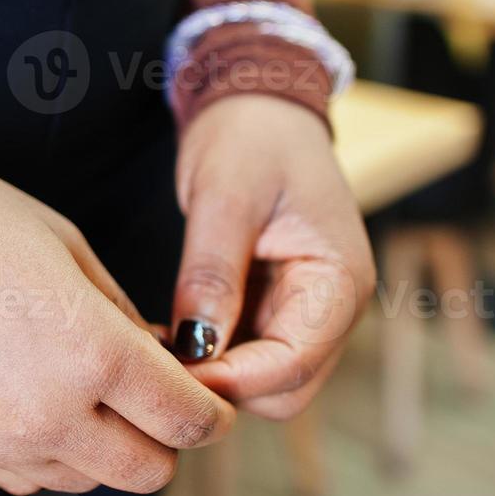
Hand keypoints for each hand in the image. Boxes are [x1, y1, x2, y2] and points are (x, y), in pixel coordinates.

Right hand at [0, 167, 235, 495]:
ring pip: (88, 481)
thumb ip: (123, 315)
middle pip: (148, 469)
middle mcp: (51, 413)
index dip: (211, 411)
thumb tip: (159, 359)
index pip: (187, 420)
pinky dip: (47, 454)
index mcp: (93, 353)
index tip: (206, 395)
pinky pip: (26, 478)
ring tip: (81, 392)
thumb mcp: (68, 247)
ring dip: (103, 447)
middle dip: (164, 436)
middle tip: (149, 396)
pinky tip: (32, 403)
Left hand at [170, 95, 374, 419]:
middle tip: (155, 363)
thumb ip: (212, 272)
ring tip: (156, 346)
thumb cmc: (251, 137)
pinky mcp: (276, 305)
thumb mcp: (226, 197)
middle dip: (224, 386)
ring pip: (264, 380)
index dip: (232, 379)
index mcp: (339, 282)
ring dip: (215, 374)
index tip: (170, 371)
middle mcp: (332, 307)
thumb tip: (197, 346)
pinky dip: (212, 354)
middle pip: (283, 389)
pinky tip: (169, 334)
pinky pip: (248, 352)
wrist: (259, 106)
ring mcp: (306, 310)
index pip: (292, 365)